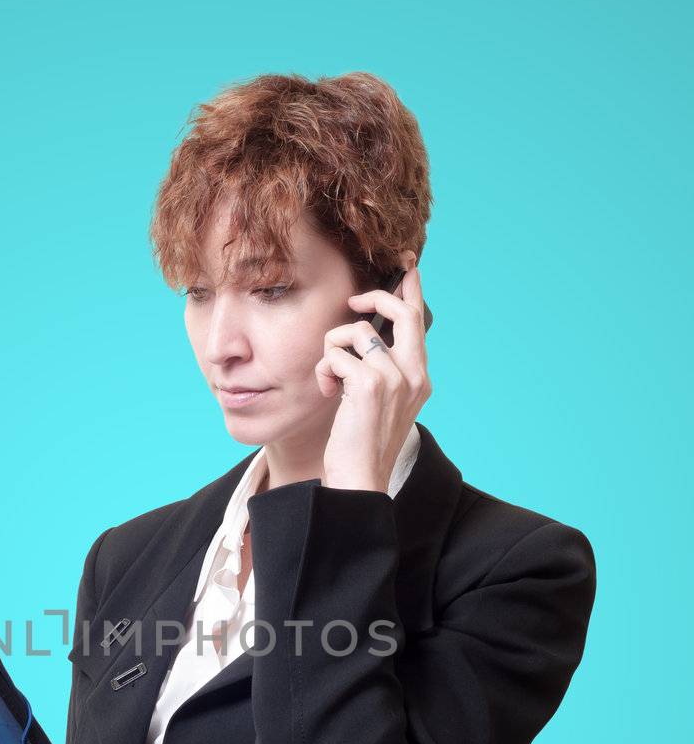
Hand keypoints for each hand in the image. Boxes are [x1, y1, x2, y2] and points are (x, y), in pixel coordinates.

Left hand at [315, 265, 432, 491]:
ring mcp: (394, 378)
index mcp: (419, 377)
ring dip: (332, 352)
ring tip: (332, 382)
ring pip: (355, 332)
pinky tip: (327, 394)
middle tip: (354, 303)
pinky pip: (335, 355)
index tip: (407, 264)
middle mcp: (413, 374)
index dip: (412, 289)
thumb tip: (364, 338)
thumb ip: (381, 370)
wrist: (360, 479)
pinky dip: (323, 372)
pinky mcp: (369, 385)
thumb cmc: (363, 443)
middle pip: (400, 311)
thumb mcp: (382, 402)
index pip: (418, 322)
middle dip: (374, 298)